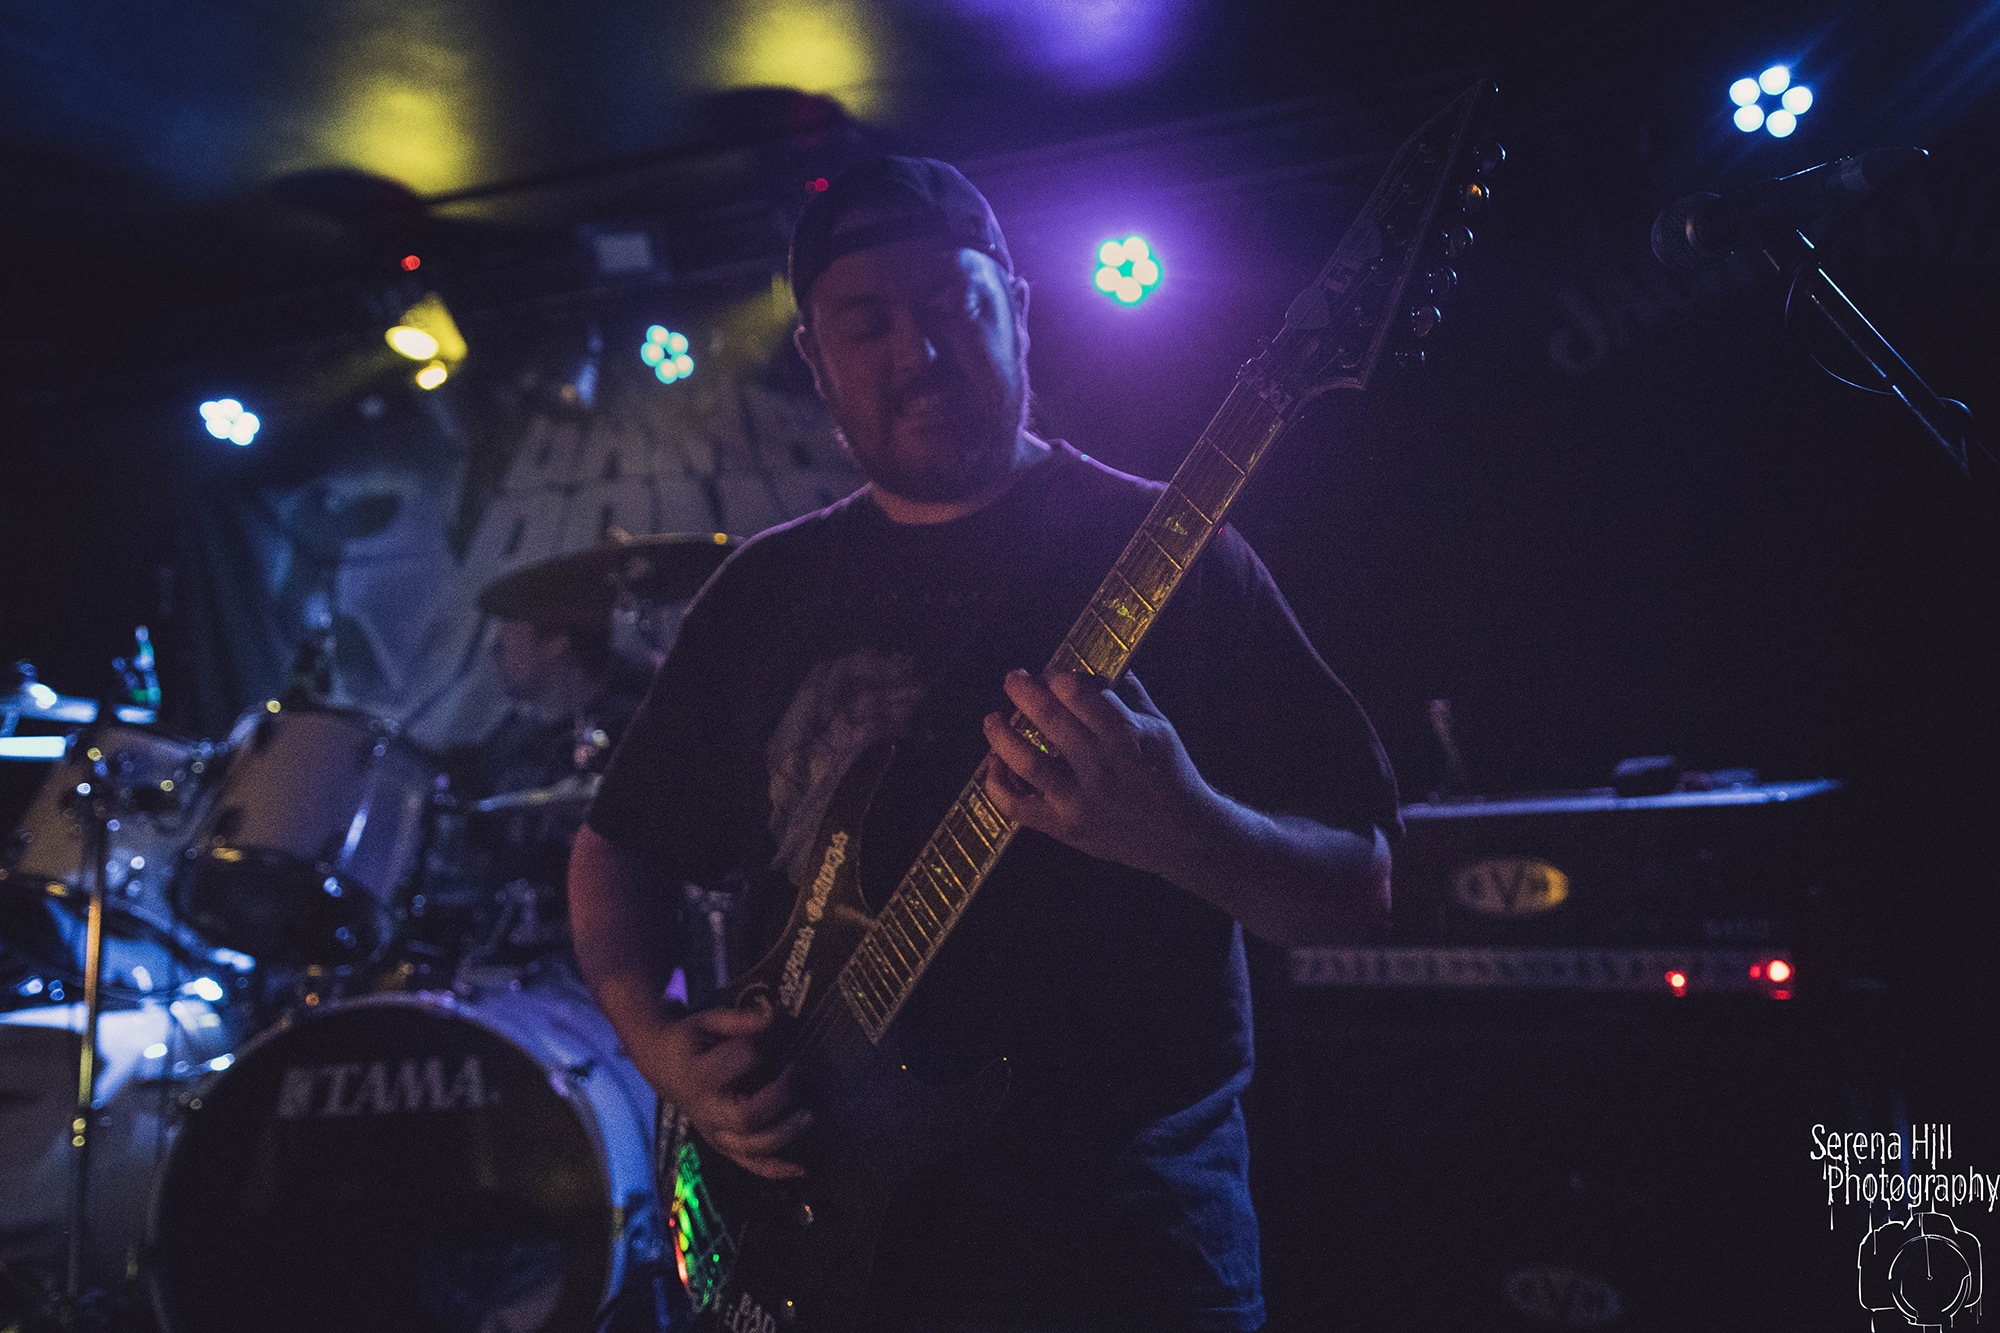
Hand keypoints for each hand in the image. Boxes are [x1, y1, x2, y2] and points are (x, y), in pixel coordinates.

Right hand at [634, 1004, 809, 1180]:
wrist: (662, 1065)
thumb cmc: (690, 1040)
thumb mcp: (707, 1021)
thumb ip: (738, 1020)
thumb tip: (774, 1019)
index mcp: (700, 1074)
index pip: (740, 1062)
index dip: (763, 1045)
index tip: (778, 1030)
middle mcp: (706, 1109)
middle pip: (746, 1117)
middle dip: (780, 1097)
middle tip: (798, 1071)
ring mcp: (713, 1132)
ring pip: (750, 1148)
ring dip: (784, 1135)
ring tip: (809, 1115)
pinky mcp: (721, 1144)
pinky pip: (748, 1164)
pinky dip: (775, 1169)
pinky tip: (801, 1170)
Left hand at [981, 669, 1215, 879]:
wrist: (1184, 837)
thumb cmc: (1171, 774)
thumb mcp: (1161, 728)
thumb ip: (1130, 694)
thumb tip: (1100, 663)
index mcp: (1127, 736)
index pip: (1080, 695)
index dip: (1058, 678)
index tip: (1051, 674)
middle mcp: (1100, 766)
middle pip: (1049, 719)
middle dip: (1023, 692)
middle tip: (1013, 679)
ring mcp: (1079, 799)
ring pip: (1025, 761)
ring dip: (1001, 734)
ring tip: (993, 718)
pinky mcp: (1065, 827)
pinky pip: (1018, 806)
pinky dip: (998, 784)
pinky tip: (995, 764)